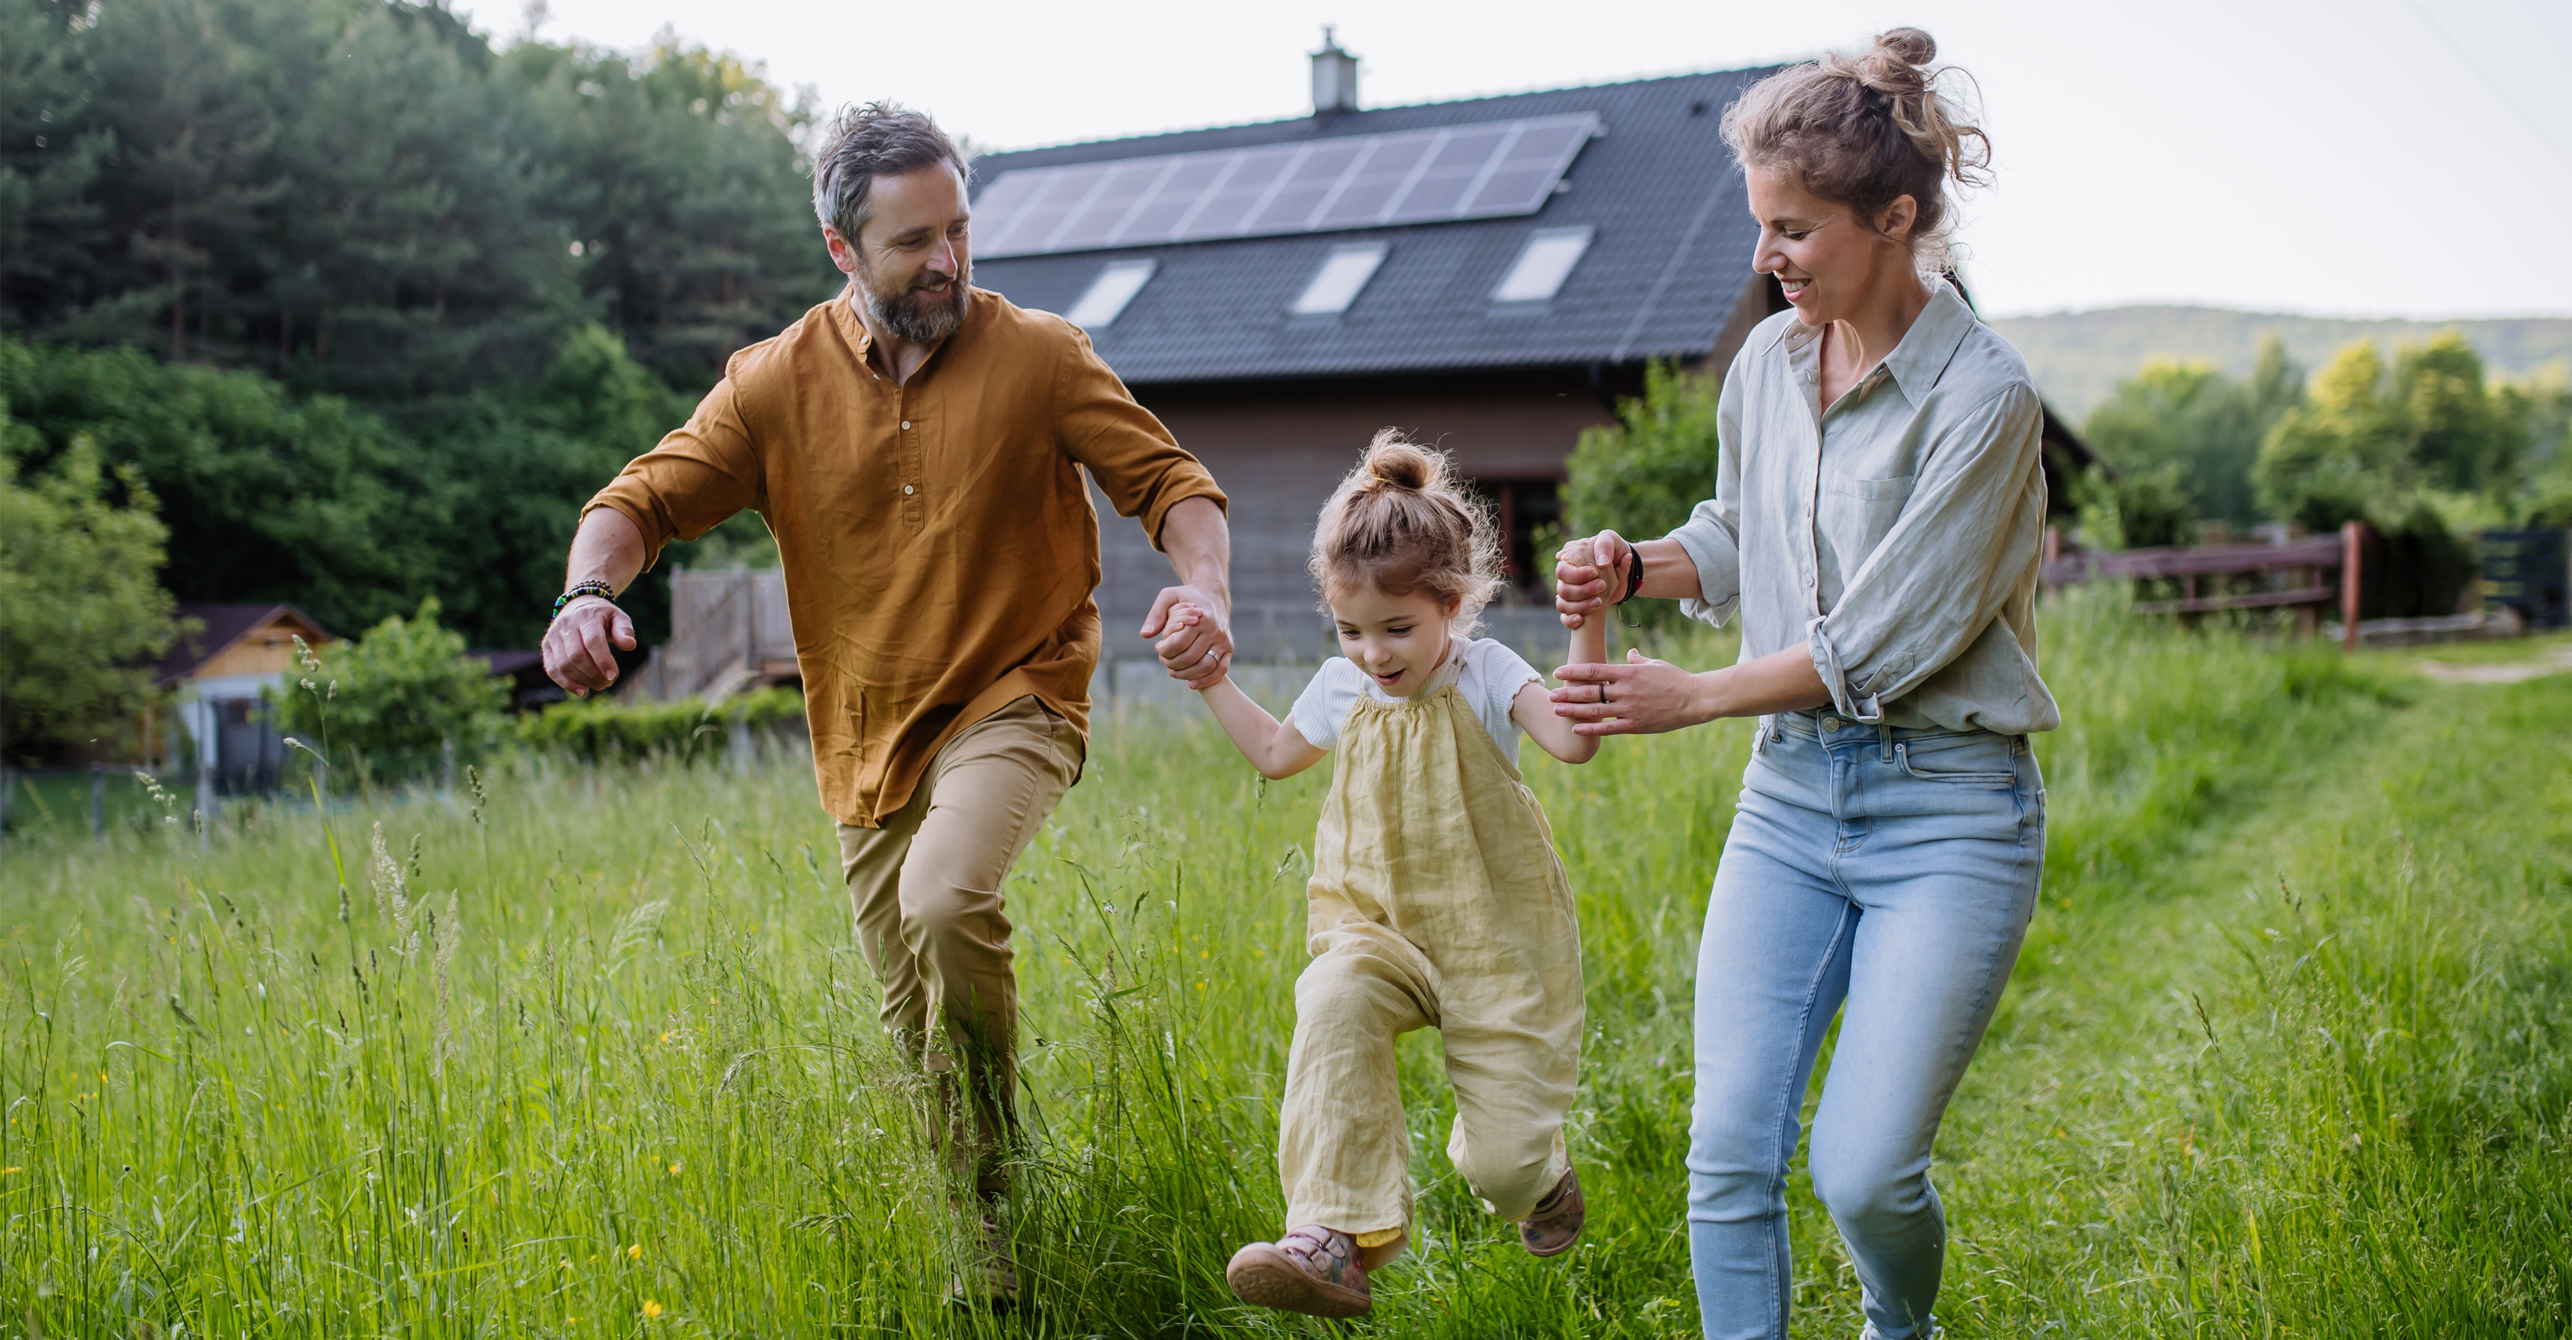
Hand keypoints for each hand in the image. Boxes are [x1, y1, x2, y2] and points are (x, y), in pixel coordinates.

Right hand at [542, 595, 634, 695]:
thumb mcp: (618, 618)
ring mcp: (553, 636)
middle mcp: (566, 625)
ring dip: (582, 680)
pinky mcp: (546, 646)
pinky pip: (552, 669)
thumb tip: (630, 645)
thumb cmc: (603, 616)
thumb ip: (624, 631)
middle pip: (576, 655)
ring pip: (563, 664)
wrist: (578, 605)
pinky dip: (566, 683)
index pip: (592, 641)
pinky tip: (582, 691)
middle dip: (594, 674)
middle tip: (608, 682)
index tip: (613, 676)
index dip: (603, 661)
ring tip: (599, 685)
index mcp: (586, 616)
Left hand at [1142, 585, 1232, 689]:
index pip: (1178, 643)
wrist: (1212, 595)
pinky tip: (1192, 684)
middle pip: (1190, 657)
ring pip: (1205, 666)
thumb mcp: (1168, 597)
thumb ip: (1155, 614)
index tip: (1158, 647)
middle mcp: (1214, 631)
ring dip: (1186, 674)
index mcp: (1199, 618)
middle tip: (1163, 660)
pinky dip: (1207, 680)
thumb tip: (1145, 634)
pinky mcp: (1229, 649)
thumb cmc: (1187, 598)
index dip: (1164, 650)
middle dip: (1172, 663)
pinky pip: (1221, 670)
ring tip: (1173, 672)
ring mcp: (1223, 641)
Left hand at [1550, 649, 1706, 735]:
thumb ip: (1637, 661)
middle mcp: (1625, 691)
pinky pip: (1608, 728)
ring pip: (1595, 711)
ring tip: (1556, 709)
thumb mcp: (1655, 664)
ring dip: (1573, 710)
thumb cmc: (1675, 679)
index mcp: (1628, 673)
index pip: (1594, 670)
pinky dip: (1591, 729)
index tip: (1558, 672)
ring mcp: (1630, 709)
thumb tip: (1629, 653)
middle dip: (1567, 692)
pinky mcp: (1636, 725)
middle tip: (1550, 693)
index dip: (1573, 671)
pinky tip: (1576, 727)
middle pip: (1589, 692)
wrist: (1695, 699)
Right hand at [1555, 529, 1631, 629]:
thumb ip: (1605, 545)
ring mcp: (1570, 593)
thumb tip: (1600, 563)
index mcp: (1570, 560)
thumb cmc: (1615, 551)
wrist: (1626, 567)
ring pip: (1562, 604)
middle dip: (1582, 590)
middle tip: (1602, 585)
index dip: (1577, 574)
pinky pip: (1565, 617)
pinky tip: (1581, 619)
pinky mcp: (1576, 606)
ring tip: (1600, 602)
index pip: (1562, 570)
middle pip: (1562, 589)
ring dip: (1581, 605)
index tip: (1595, 573)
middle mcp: (1567, 577)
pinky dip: (1571, 620)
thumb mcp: (1612, 541)